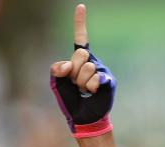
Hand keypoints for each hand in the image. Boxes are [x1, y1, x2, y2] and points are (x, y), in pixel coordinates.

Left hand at [49, 4, 115, 137]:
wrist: (82, 116)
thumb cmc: (69, 99)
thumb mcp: (56, 83)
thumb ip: (56, 70)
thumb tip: (67, 66)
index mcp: (78, 61)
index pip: (80, 39)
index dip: (80, 23)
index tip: (80, 7)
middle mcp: (91, 62)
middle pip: (80, 55)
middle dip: (73, 71)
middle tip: (75, 83)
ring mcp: (101, 70)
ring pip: (87, 68)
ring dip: (80, 83)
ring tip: (83, 91)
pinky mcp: (108, 80)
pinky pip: (97, 78)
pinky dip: (92, 86)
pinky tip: (92, 92)